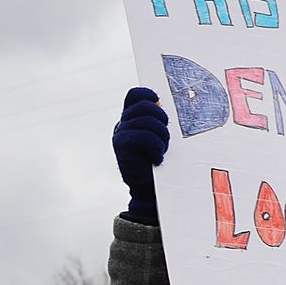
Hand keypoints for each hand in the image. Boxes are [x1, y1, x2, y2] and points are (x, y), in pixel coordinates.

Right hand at [113, 87, 169, 222]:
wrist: (149, 189)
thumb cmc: (158, 162)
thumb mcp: (160, 137)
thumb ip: (158, 119)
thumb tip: (159, 102)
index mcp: (131, 118)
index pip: (135, 94)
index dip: (148, 94)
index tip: (160, 104)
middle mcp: (123, 123)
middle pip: (145, 106)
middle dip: (161, 119)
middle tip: (165, 138)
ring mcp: (120, 133)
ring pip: (147, 121)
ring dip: (162, 137)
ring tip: (162, 151)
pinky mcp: (121, 145)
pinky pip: (144, 136)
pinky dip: (156, 148)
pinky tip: (157, 159)